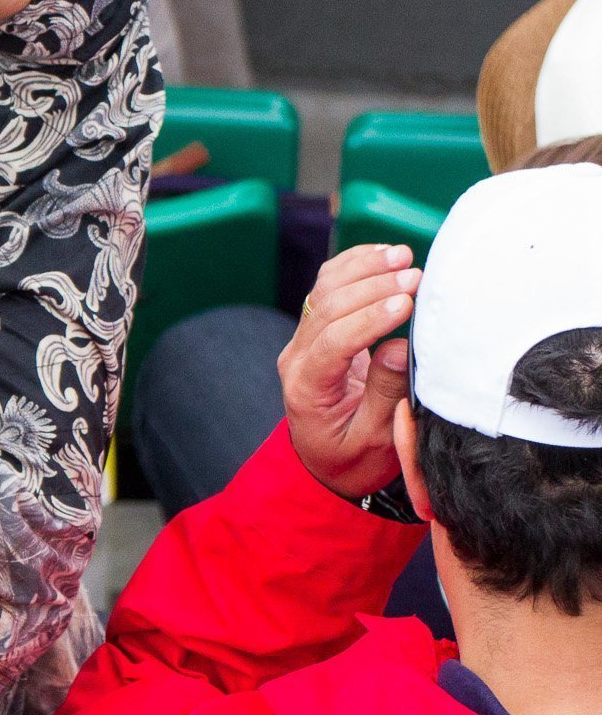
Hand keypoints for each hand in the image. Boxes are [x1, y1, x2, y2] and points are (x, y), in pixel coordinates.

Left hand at [279, 243, 419, 499]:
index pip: (332, 344)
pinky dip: (354, 264)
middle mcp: (297, 359)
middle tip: (416, 276)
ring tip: (404, 256)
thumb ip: (384, 396)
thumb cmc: (355, 458)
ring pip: (323, 290)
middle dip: (372, 287)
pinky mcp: (317, 329)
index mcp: (306, 390)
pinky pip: (327, 286)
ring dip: (363, 268)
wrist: (330, 461)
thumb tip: (397, 349)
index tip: (407, 303)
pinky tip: (382, 253)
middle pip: (326, 308)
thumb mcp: (375, 441)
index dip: (369, 320)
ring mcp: (303, 341)